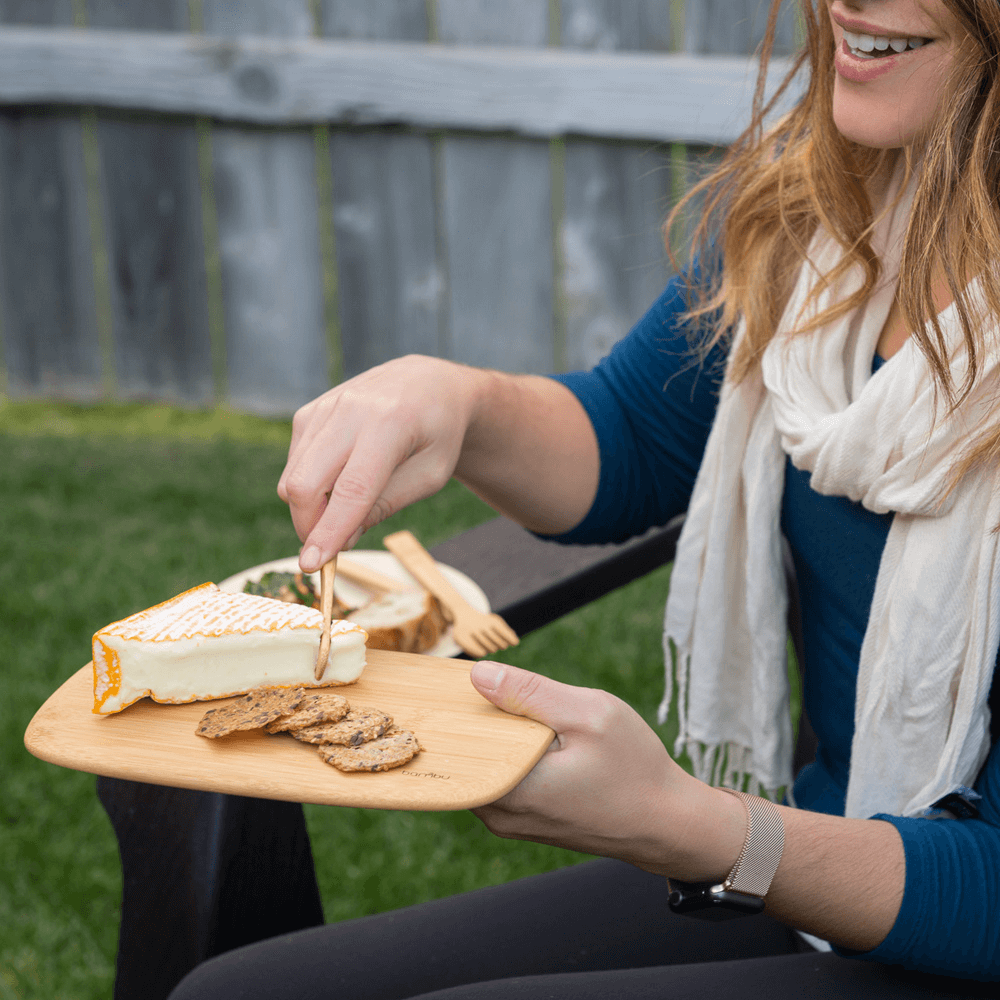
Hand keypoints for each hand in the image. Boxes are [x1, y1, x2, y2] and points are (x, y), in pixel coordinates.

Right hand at [278, 356, 481, 571]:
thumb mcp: (430, 476)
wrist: (430, 384)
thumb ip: (386, 505)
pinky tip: (340, 480)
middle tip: (332, 547)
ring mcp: (325, 408)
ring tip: (349, 508)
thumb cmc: (437, 434)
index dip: (329, 531)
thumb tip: (340, 541)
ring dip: (311, 508)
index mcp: (391, 423)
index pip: (351, 489)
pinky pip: (295, 464)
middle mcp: (351, 409)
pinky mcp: (310, 412)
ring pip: (293, 477)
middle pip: (304, 483)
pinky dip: (310, 486)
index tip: (311, 565)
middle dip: (309, 526)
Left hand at [469, 662, 744, 880]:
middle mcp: (499, 814)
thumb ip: (530, 693)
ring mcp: (509, 821)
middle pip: (462, 754)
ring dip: (491, 734)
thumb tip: (477, 674)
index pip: (452, 744)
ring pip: (481, 765)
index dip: (450, 706)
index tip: (449, 677)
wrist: (668, 824)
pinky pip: (497, 777)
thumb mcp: (589, 715)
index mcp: (510, 790)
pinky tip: (522, 728)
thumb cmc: (635, 771)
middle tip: (477, 680)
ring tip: (506, 701)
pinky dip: (505, 751)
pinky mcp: (523, 820)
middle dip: (469, 717)